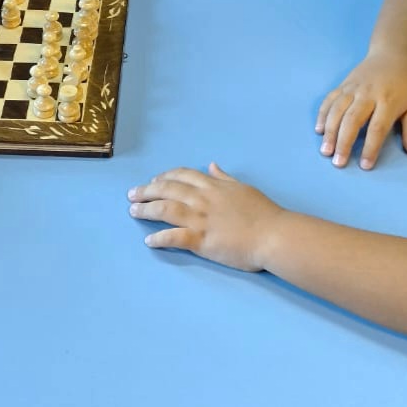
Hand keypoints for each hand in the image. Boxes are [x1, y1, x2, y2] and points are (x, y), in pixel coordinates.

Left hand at [127, 163, 283, 271]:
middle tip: (131, 194)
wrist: (274, 235)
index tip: (153, 181)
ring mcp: (201, 220)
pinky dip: (159, 238)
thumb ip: (224, 178)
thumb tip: (212, 166)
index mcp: (213, 186)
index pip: (182, 176)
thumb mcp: (243, 188)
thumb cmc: (263, 213)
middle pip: (167, 190)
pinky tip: (149, 241)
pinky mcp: (202, 240)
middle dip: (146, 190)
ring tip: (133, 211)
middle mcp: (202, 199)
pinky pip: (174, 237)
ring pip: (165, 210)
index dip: (164, 177)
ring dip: (146, 209)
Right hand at [315, 50, 406, 170]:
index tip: (365, 165)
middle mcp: (368, 94)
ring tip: (326, 150)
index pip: (377, 128)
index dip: (370, 148)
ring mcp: (353, 88)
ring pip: (337, 110)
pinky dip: (323, 114)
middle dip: (344, 142)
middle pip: (352, 120)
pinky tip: (319, 130)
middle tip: (338, 162)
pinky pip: (330, 99)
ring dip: (329, 131)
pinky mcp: (343, 84)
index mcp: (388, 101)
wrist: (393, 54)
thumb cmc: (405, 83)